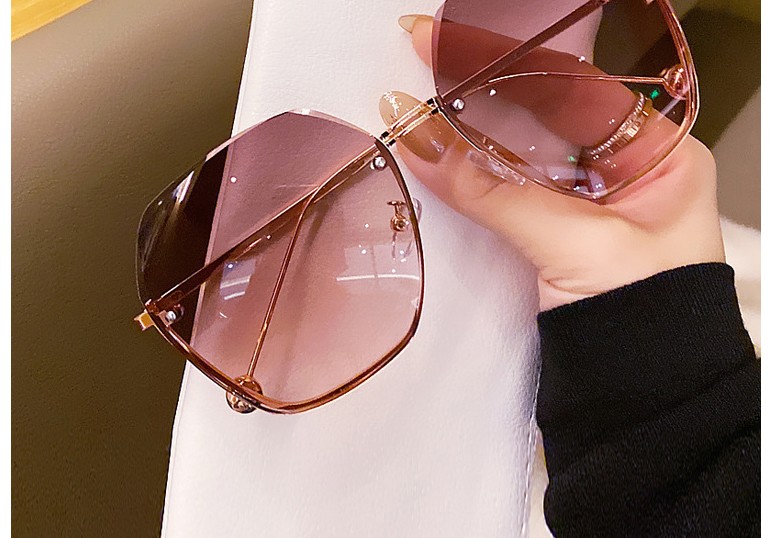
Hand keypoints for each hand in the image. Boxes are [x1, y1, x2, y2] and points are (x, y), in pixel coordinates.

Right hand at [381, 15, 724, 309]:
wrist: (645, 401)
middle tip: (420, 58)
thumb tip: (425, 143)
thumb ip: (497, 194)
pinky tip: (440, 152)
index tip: (442, 44)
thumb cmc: (650, 325)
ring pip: (520, 148)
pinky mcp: (555, 231)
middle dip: (480, 85)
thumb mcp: (578, 246)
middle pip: (542, 108)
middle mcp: (623, 167)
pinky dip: (473, 174)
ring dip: (470, 129)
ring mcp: (586, 199)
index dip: (501, 61)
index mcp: (656, 153)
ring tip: (420, 99)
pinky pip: (509, 189)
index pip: (570, 85)